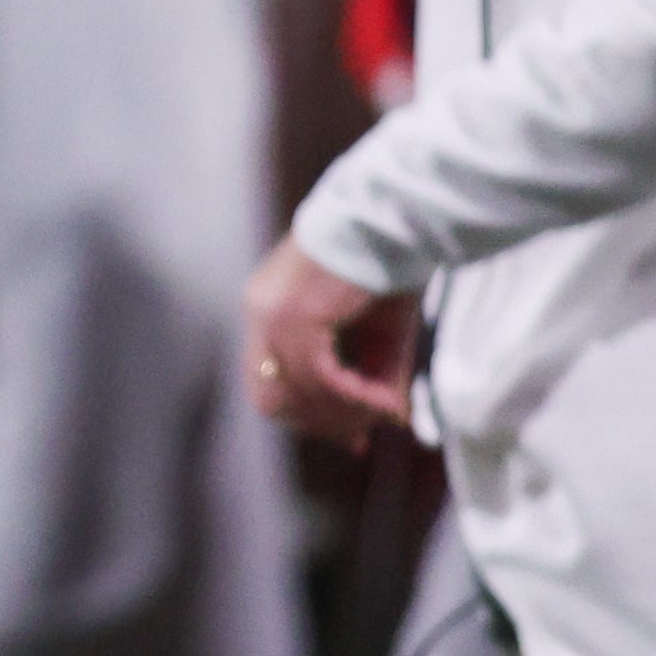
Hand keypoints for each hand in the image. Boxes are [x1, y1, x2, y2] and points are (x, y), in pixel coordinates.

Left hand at [242, 235, 420, 448]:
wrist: (395, 214)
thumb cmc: (393, 259)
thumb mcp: (383, 326)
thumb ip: (379, 371)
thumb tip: (391, 417)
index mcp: (269, 307)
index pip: (270, 380)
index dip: (308, 415)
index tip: (351, 438)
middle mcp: (260, 311)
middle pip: (271, 397)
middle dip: (318, 424)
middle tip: (358, 440)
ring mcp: (271, 315)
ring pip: (297, 394)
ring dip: (344, 414)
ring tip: (385, 412)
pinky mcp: (294, 317)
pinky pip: (323, 379)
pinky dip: (357, 398)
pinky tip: (387, 402)